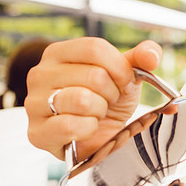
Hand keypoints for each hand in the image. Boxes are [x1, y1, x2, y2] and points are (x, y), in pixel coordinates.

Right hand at [24, 37, 161, 159]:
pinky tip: (87, 128)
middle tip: (107, 102)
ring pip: (82, 100)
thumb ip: (140, 59)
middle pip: (93, 75)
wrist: (98, 137)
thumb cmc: (107, 102)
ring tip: (97, 114)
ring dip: (100, 111)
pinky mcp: (37, 132)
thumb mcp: (125, 75)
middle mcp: (40, 74)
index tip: (125, 82)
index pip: (95, 48)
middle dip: (112, 94)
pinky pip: (70, 126)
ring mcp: (34, 103)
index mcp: (58, 53)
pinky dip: (88, 129)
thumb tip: (151, 55)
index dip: (120, 68)